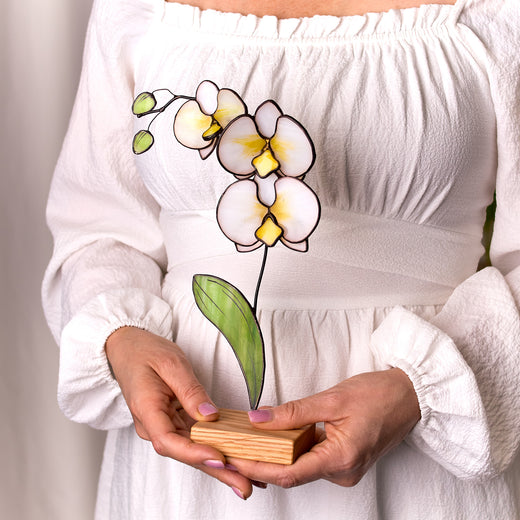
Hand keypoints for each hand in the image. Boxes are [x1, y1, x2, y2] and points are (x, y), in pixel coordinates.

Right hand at [105, 326, 252, 498]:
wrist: (128, 349)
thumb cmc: (145, 353)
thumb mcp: (171, 364)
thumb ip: (190, 390)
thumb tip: (210, 416)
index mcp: (147, 411)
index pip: (169, 441)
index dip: (195, 452)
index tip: (219, 458)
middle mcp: (154, 425)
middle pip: (185, 453)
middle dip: (215, 470)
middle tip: (244, 484)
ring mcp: (164, 425)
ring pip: (192, 450)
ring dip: (218, 465)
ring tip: (246, 479)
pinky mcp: (174, 421)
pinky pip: (195, 439)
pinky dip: (214, 448)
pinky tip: (234, 459)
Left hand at [228, 368, 420, 488]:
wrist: (409, 396)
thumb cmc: (378, 395)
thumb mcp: (331, 399)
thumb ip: (293, 412)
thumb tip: (258, 419)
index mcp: (341, 459)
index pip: (289, 474)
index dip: (258, 468)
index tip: (233, 459)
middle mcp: (343, 472)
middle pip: (292, 474)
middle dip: (260, 462)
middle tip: (233, 446)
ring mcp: (344, 469)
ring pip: (301, 467)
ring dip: (275, 455)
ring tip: (248, 440)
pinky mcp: (344, 461)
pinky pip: (311, 460)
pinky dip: (292, 451)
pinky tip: (276, 438)